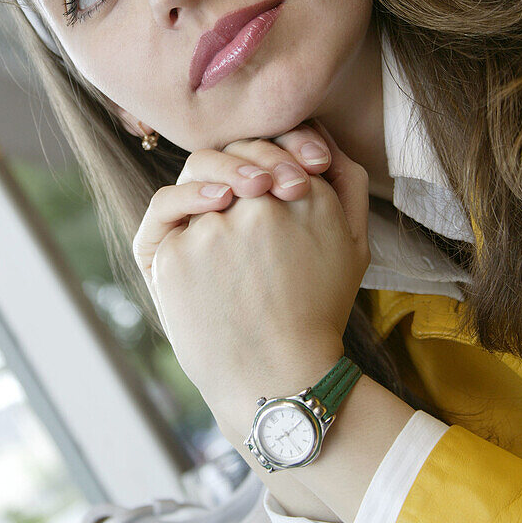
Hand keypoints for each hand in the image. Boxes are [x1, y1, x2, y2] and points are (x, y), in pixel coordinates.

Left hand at [132, 120, 370, 426]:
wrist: (280, 380)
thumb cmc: (318, 313)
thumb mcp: (355, 245)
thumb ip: (346, 185)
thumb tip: (319, 142)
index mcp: (311, 197)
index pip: (276, 141)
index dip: (268, 152)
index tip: (271, 182)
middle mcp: (262, 205)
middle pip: (233, 153)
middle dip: (237, 165)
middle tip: (249, 194)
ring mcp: (216, 227)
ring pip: (197, 176)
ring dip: (207, 186)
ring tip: (222, 212)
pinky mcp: (177, 253)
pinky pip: (166, 212)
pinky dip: (177, 217)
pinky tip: (196, 239)